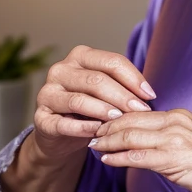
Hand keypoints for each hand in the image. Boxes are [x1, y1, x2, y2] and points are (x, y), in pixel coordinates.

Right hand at [31, 44, 156, 163]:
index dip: (134, 78)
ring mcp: (47, 94)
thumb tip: (148, 95)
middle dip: (122, 96)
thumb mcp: (107, 93)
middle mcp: (60, 70)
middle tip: (141, 110)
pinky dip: (83, 128)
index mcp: (80, 57)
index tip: (150, 95)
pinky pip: (63, 123)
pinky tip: (99, 132)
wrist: (60, 134)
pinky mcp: (41, 118)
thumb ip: (123, 88)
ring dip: (104, 111)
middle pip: (96, 80)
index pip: (111, 62)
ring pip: (79, 100)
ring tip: (121, 119)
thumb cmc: (90, 108)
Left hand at [86, 107, 191, 191]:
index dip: (117, 117)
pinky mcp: (172, 160)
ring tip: (93, 147)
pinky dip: (117, 158)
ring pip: (129, 136)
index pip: (140, 112)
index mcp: (180, 116)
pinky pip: (136, 156)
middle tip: (90, 132)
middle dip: (106, 126)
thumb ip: (177, 140)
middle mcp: (174, 123)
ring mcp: (172, 140)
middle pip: (129, 120)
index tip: (103, 123)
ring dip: (107, 142)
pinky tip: (106, 161)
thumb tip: (159, 146)